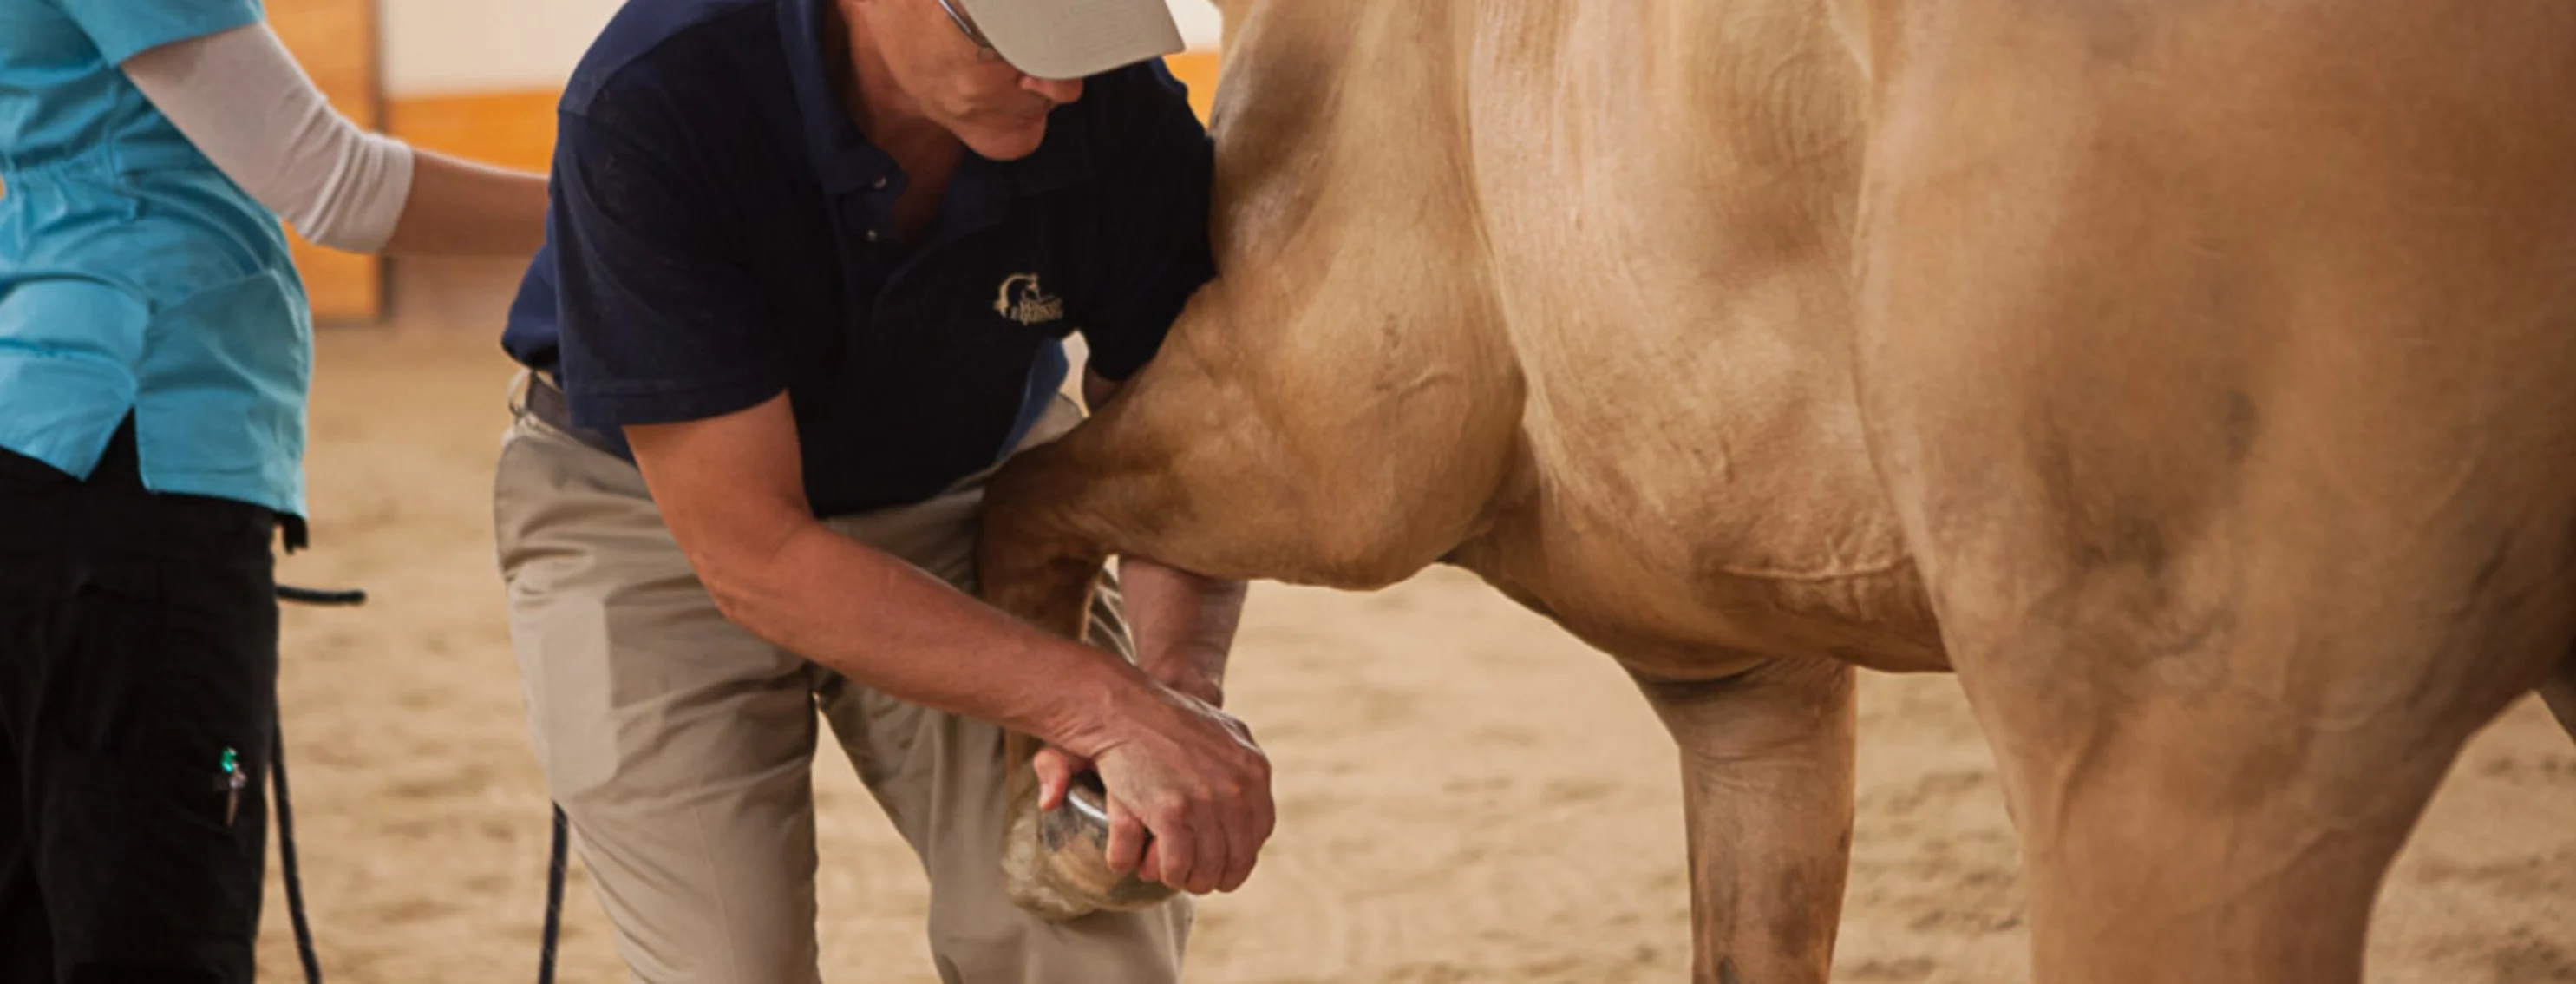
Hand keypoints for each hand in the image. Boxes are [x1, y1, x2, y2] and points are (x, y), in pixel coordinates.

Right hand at [1056, 683, 1272, 894]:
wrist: (1121, 706)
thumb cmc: (1163, 717)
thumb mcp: (1221, 731)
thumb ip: (1239, 766)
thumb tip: (1248, 804)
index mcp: (1253, 769)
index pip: (1259, 832)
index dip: (1238, 854)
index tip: (1218, 860)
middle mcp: (1237, 788)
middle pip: (1237, 860)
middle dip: (1213, 876)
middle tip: (1190, 876)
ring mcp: (1205, 801)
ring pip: (1206, 870)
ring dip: (1184, 879)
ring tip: (1165, 872)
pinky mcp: (1171, 813)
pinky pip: (1175, 866)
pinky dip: (1160, 873)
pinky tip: (1144, 865)